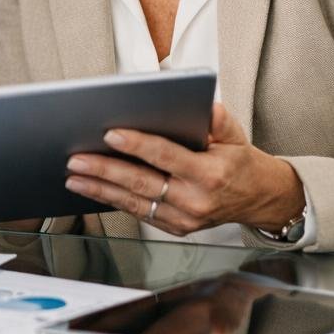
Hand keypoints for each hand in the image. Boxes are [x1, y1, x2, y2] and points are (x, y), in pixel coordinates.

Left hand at [64, 101, 304, 235]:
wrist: (259, 198)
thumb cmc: (241, 162)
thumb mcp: (236, 135)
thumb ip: (218, 120)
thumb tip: (203, 105)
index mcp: (210, 174)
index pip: (165, 157)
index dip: (136, 145)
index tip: (110, 134)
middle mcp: (195, 200)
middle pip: (141, 183)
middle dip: (105, 169)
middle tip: (76, 158)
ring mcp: (184, 219)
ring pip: (134, 202)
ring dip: (99, 189)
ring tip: (74, 176)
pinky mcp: (175, 227)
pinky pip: (139, 213)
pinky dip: (113, 200)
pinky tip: (92, 189)